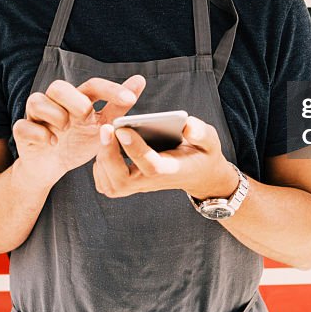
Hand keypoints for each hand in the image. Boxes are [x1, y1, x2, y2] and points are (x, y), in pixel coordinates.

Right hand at [14, 75, 145, 183]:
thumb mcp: (102, 127)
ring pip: (36, 100)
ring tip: (65, 130)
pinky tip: (52, 142)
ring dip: (54, 114)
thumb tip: (139, 80)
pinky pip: (22, 126)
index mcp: (77, 99)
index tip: (130, 100)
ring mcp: (37, 117)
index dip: (110, 90)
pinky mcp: (24, 132)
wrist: (53, 166)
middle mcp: (55, 103)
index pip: (92, 86)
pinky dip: (38, 133)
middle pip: (58, 86)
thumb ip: (119, 107)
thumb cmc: (78, 141)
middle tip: (86, 116)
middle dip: (74, 99)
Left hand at [93, 116, 238, 200]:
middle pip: (122, 179)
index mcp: (171, 170)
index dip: (135, 148)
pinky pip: (105, 182)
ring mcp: (137, 186)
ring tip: (106, 132)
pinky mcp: (128, 186)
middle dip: (109, 154)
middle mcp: (151, 182)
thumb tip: (186, 125)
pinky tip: (106, 145)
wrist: (198, 174)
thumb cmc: (201, 154)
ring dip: (103, 158)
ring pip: (110, 182)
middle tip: (106, 128)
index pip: (150, 165)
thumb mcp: (210, 141)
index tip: (122, 128)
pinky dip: (100, 165)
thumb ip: (201, 133)